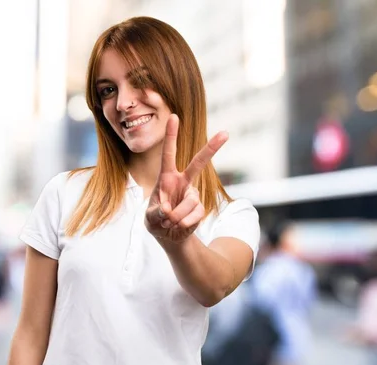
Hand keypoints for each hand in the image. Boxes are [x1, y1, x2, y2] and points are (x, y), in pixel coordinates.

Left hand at [145, 114, 227, 242]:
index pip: (168, 154)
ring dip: (176, 217)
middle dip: (211, 148)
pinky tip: (178, 226)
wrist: (169, 236)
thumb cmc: (156, 221)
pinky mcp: (200, 208)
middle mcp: (183, 182)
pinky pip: (195, 215)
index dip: (171, 136)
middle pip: (198, 163)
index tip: (174, 116)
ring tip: (168, 223)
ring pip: (189, 202)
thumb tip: (169, 211)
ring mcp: (193, 195)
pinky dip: (183, 224)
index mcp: (166, 178)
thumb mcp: (150, 218)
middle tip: (226, 133)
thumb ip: (157, 213)